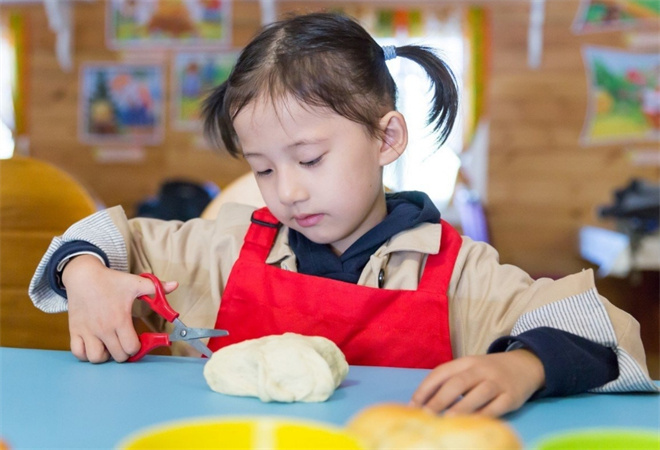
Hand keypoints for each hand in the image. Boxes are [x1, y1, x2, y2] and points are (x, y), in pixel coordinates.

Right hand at [62, 255, 177, 362]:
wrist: (83, 276)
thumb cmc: (111, 281)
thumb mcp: (135, 282)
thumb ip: (156, 287)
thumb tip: (175, 285)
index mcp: (120, 319)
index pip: (131, 348)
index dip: (138, 347)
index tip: (138, 341)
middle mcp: (103, 329)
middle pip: (118, 356)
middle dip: (125, 353)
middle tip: (125, 343)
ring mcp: (88, 331)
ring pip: (97, 358)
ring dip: (105, 356)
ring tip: (110, 347)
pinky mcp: (75, 331)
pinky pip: (78, 353)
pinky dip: (86, 354)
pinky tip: (94, 346)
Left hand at [410, 349, 544, 416]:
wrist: (525, 365)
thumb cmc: (488, 371)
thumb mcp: (469, 369)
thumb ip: (450, 381)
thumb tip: (423, 403)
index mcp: (465, 362)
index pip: (441, 373)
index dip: (425, 388)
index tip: (412, 405)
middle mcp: (481, 370)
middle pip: (458, 383)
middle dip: (439, 400)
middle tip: (425, 415)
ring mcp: (497, 382)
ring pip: (478, 394)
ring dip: (461, 407)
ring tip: (447, 420)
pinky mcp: (512, 396)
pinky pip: (497, 407)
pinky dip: (484, 415)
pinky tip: (473, 424)